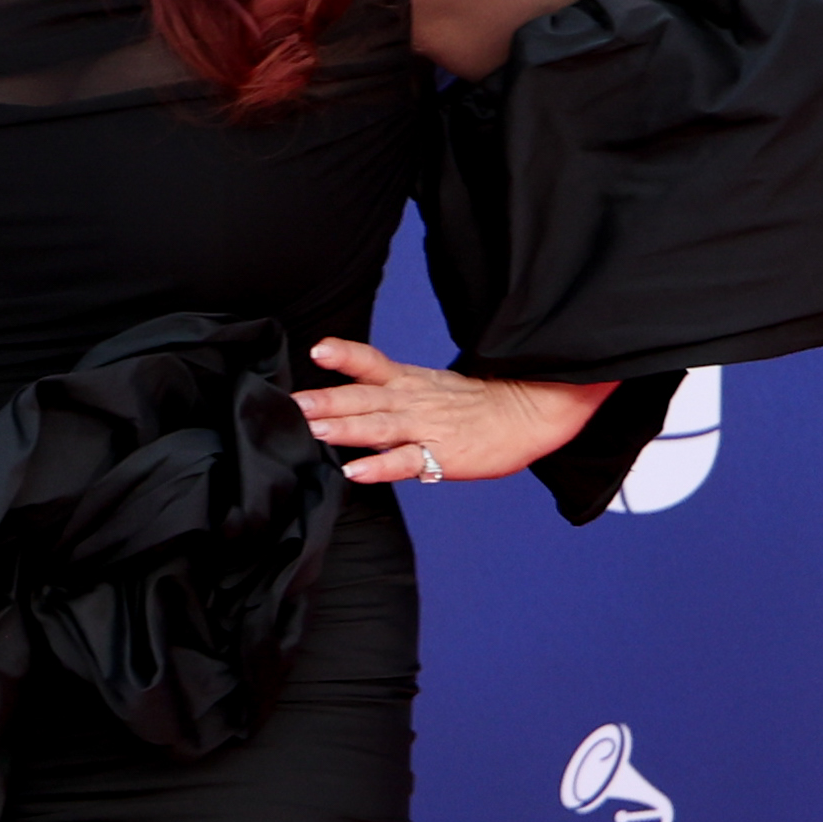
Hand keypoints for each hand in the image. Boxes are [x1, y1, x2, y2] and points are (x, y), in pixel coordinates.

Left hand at [294, 338, 614, 485]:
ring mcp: (426, 428)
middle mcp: (411, 401)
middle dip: (326, 400)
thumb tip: (345, 398)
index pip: (372, 363)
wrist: (528, 412)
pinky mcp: (442, 456)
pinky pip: (405, 462)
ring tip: (315, 431)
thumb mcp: (430, 382)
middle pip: (364, 397)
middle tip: (293, 404)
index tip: (317, 350)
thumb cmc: (475, 403)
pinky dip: (379, 467)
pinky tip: (355, 471)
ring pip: (379, 427)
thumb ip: (389, 388)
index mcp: (409, 381)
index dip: (344, 356)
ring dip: (346, 428)